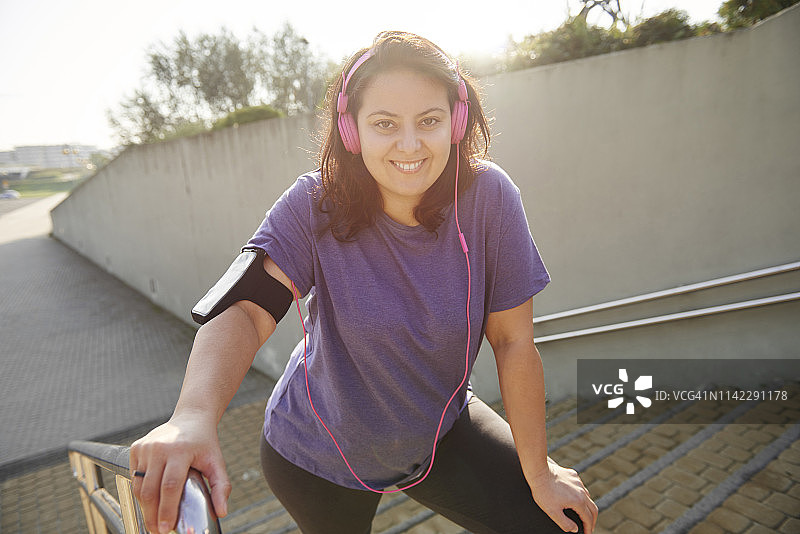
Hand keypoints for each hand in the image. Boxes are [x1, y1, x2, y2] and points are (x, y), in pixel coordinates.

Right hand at [129, 412, 231, 533]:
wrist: (191, 418)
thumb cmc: (204, 442)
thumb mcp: (217, 462)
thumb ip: (221, 487)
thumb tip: (222, 512)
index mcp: (180, 450)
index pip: (170, 485)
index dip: (167, 509)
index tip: (166, 528)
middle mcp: (160, 447)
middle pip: (151, 490)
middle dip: (152, 515)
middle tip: (158, 530)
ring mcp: (146, 447)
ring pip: (139, 486)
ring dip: (145, 506)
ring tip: (154, 520)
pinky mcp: (136, 447)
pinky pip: (135, 476)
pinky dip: (140, 491)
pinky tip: (150, 500)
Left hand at [526, 457, 597, 532]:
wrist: (538, 471)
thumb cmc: (543, 491)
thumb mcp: (552, 512)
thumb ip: (565, 523)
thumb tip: (575, 529)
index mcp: (578, 501)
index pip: (588, 518)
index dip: (588, 528)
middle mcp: (581, 491)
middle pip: (593, 508)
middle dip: (592, 520)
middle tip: (589, 528)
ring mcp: (578, 482)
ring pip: (588, 497)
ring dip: (587, 507)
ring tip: (583, 513)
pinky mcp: (573, 475)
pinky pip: (581, 487)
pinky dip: (581, 495)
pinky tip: (575, 497)